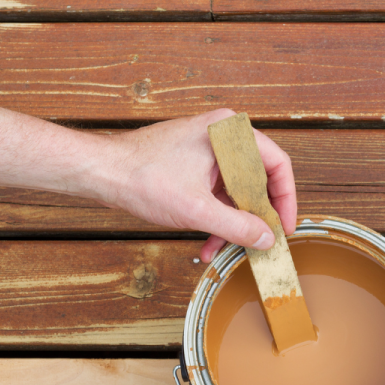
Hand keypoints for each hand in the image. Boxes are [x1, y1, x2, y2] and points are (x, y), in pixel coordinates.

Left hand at [103, 109, 296, 262]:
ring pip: (236, 191)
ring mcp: (208, 150)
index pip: (277, 165)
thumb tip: (267, 239)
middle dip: (256, 217)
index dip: (286, 200)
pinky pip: (218, 193)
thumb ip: (237, 226)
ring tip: (225, 250)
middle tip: (259, 243)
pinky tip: (208, 243)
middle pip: (258, 180)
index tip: (284, 227)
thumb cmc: (140, 176)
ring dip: (233, 223)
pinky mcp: (194, 164)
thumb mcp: (196, 209)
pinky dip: (216, 218)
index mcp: (229, 133)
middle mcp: (222, 136)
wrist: (99, 171)